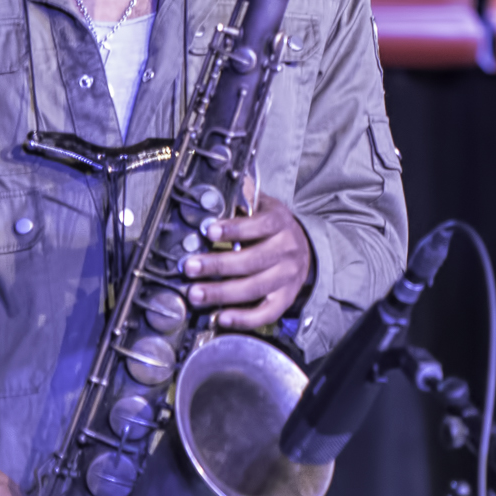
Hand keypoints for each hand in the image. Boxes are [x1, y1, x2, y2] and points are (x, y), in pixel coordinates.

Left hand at [181, 192, 314, 329]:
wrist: (304, 249)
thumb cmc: (273, 227)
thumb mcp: (263, 206)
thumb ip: (244, 196)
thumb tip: (229, 177)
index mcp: (280, 223)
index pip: (260, 225)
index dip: (235, 229)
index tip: (210, 230)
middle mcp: (288, 251)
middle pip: (253, 261)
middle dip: (218, 265)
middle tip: (190, 267)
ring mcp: (288, 277)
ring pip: (256, 288)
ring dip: (222, 293)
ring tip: (195, 294)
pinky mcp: (285, 298)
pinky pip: (266, 313)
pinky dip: (243, 318)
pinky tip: (221, 317)